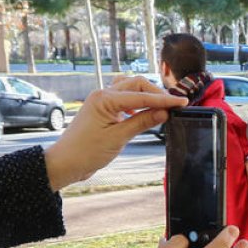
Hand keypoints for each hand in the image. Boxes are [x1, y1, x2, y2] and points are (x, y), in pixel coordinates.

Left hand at [43, 80, 186, 190]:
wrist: (65, 163)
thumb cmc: (86, 151)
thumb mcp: (118, 138)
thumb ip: (142, 122)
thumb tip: (164, 112)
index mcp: (105, 99)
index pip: (141, 96)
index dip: (164, 99)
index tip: (182, 102)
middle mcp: (103, 95)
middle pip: (137, 85)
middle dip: (156, 93)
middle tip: (173, 106)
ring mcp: (102, 101)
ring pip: (130, 89)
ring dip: (146, 95)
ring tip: (161, 107)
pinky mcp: (103, 110)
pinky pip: (124, 99)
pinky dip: (138, 103)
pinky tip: (145, 113)